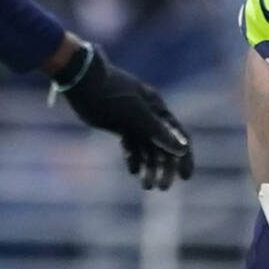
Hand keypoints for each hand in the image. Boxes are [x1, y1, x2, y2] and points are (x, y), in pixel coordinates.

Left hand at [54, 44, 191, 189]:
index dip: (185, 157)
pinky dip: (134, 158)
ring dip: (149, 168)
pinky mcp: (120, 124)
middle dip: (165, 168)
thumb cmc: (111, 94)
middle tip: (162, 188)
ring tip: (146, 186)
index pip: (179, 136)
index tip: (185, 177)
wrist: (83, 80)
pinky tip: (133, 171)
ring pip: (147, 149)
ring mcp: (134, 120)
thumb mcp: (136, 115)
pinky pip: (132, 145)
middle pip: (164, 146)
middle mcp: (150, 115)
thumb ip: (159, 132)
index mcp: (158, 109)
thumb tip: (182, 150)